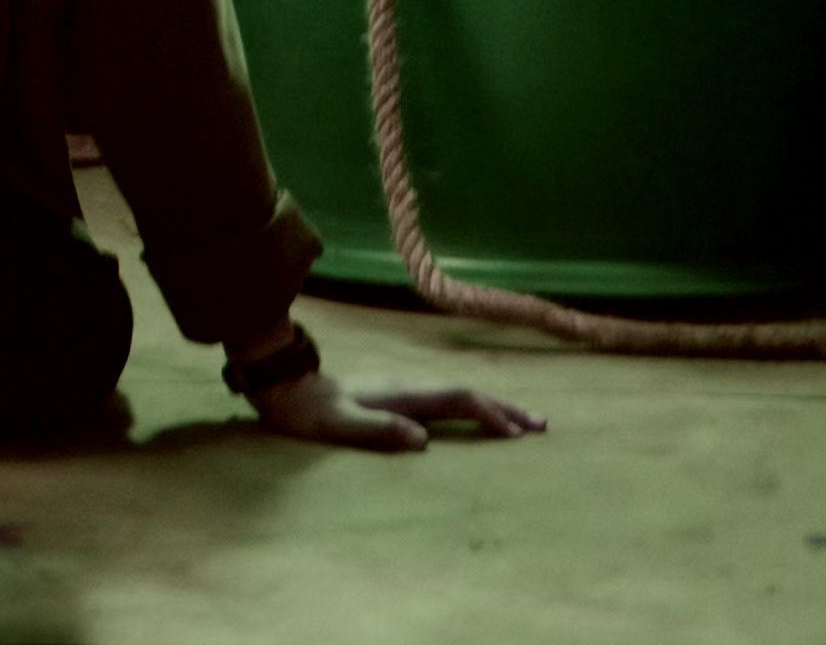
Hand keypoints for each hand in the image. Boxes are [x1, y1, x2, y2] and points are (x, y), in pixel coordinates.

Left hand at [247, 371, 544, 452]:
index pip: (458, 399)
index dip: (488, 414)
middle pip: (467, 393)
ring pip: (458, 394)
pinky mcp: (396, 396)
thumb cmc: (309, 411)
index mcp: (402, 394)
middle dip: (504, 408)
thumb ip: (378, 430)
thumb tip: (422, 440)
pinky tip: (475, 416)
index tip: (516, 434)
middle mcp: (408, 387)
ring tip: (521, 422)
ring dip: (492, 406)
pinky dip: (470, 407)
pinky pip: (445, 400)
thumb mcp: (339, 424)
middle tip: (541, 426)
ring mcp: (403, 389)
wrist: (285, 386)